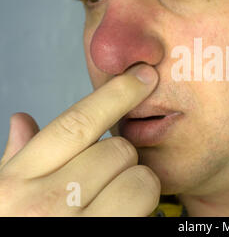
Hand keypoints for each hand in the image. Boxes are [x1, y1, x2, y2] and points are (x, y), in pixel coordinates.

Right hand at [0, 64, 159, 215]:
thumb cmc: (21, 228)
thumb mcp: (7, 199)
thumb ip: (17, 159)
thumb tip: (22, 120)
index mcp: (16, 182)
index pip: (75, 123)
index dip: (116, 94)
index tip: (143, 75)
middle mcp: (44, 202)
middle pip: (117, 148)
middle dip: (122, 158)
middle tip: (107, 179)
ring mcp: (76, 224)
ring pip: (139, 176)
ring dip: (136, 184)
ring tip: (115, 201)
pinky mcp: (108, 235)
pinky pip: (147, 204)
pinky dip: (144, 206)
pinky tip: (124, 215)